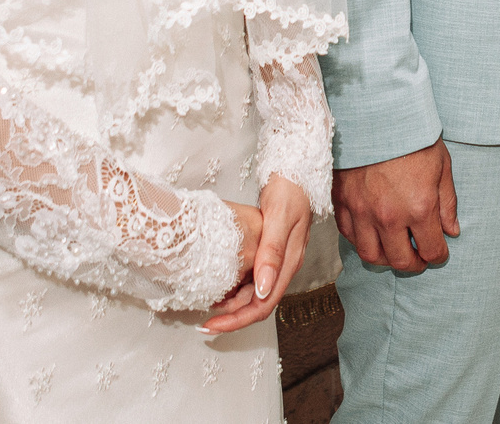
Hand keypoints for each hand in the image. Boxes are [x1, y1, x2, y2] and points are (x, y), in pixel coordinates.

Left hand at [202, 176, 313, 332]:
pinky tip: (219, 285)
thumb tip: (263, 288)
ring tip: (206, 307)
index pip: (263, 304)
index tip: (214, 325)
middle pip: (257, 304)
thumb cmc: (289, 192)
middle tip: (204, 323)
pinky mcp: (268, 254)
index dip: (238, 319)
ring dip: (231, 305)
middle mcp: (283, 268)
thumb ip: (272, 253)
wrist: (295, 174)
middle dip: (231, 318)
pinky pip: (251, 280)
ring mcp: (276, 262)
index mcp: (288, 264)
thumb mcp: (279, 218)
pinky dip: (234, 288)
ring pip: (253, 294)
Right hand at [332, 139, 459, 274]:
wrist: (376, 112)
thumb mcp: (442, 165)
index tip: (439, 252)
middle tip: (419, 258)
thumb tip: (452, 230)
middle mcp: (389, 216)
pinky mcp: (342, 201)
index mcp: (419, 207)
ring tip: (394, 251)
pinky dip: (361, 240)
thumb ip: (447, 203)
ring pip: (371, 255)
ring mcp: (362, 211)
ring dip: (386, 259)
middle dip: (415, 264)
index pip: (432, 250)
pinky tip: (372, 234)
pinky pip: (349, 235)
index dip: (439, 256)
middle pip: (401, 261)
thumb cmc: (413, 135)